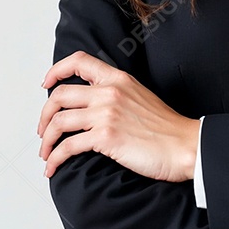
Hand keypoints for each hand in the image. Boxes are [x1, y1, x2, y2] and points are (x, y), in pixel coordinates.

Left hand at [37, 51, 199, 182]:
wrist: (185, 146)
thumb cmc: (166, 128)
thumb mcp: (140, 97)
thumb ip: (116, 94)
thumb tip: (91, 105)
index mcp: (119, 79)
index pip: (79, 61)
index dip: (57, 70)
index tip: (46, 84)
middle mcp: (110, 92)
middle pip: (60, 95)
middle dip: (44, 115)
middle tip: (43, 131)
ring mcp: (107, 113)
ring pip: (58, 121)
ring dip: (46, 141)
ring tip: (46, 154)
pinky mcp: (106, 137)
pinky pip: (68, 146)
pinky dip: (55, 158)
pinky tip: (53, 167)